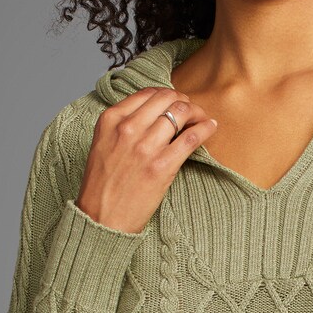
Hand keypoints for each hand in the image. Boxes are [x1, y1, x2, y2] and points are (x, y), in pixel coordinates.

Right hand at [76, 87, 217, 233]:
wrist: (101, 218)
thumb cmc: (102, 185)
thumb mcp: (103, 144)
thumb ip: (122, 125)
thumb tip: (154, 113)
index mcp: (111, 120)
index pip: (148, 93)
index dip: (167, 95)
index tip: (175, 103)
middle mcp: (127, 128)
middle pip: (167, 98)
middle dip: (184, 100)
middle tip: (191, 111)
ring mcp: (145, 146)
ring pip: (181, 112)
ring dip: (197, 112)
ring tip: (202, 119)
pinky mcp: (162, 166)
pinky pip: (191, 137)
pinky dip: (205, 128)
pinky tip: (211, 126)